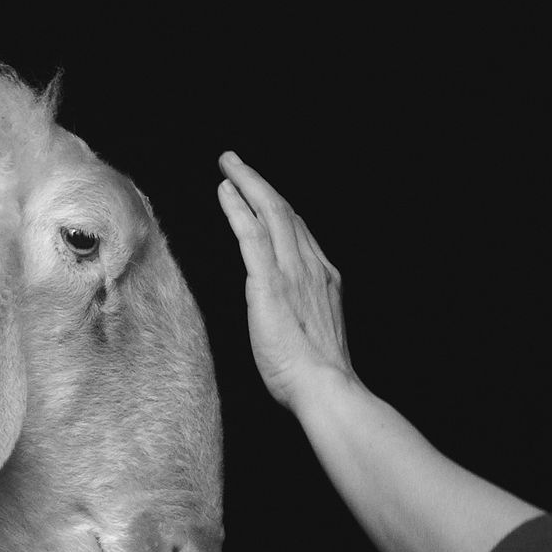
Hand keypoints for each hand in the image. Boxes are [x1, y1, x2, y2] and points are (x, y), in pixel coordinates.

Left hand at [216, 153, 355, 412]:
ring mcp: (292, 272)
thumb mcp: (315, 335)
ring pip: (270, 213)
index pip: (299, 232)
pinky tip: (226, 192)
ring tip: (228, 165)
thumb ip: (302, 314)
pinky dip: (238, 209)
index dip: (280, 209)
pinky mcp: (269, 283)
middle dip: (260, 183)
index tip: (263, 195)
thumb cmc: (316, 375)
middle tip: (237, 163)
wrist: (326, 388)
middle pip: (284, 212)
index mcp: (324, 279)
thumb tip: (286, 311)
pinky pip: (252, 235)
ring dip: (248, 183)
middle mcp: (311, 267)